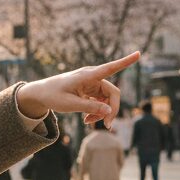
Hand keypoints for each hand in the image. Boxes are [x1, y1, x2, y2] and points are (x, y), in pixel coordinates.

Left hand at [17, 52, 140, 129]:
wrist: (41, 94)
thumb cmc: (53, 96)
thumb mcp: (70, 105)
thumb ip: (90, 108)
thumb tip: (109, 112)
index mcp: (87, 76)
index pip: (110, 68)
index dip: (125, 62)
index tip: (139, 53)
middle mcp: (93, 77)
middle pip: (113, 94)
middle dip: (112, 110)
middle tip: (107, 126)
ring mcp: (92, 84)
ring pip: (107, 100)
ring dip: (102, 113)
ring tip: (89, 123)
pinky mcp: (91, 90)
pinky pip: (101, 102)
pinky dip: (96, 112)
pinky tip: (87, 120)